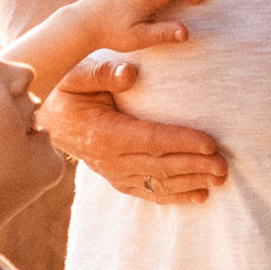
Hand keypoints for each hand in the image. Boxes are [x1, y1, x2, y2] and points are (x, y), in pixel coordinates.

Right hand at [39, 51, 228, 203]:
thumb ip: (101, 73)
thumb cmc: (66, 92)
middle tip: (224, 165)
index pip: (150, 140)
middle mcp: (111, 159)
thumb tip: (129, 74)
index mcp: (104, 133)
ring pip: (158, 182)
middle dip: (195, 166)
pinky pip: (150, 192)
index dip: (181, 142)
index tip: (210, 143)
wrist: (46, 122)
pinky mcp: (119, 180)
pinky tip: (201, 196)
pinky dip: (176, 196)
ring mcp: (115, 173)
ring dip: (192, 181)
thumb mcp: (77, 75)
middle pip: (160, 165)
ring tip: (220, 179)